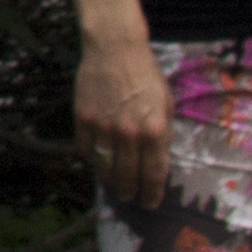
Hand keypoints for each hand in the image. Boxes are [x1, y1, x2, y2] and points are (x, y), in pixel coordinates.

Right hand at [76, 31, 174, 210]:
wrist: (116, 48)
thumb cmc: (146, 75)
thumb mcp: (167, 105)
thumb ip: (163, 134)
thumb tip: (156, 161)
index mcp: (156, 131)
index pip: (154, 175)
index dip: (152, 195)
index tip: (150, 203)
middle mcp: (130, 134)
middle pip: (128, 178)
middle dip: (130, 193)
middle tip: (130, 198)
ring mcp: (105, 127)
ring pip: (104, 168)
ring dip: (110, 180)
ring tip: (113, 183)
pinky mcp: (84, 118)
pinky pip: (86, 150)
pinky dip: (92, 158)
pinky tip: (97, 158)